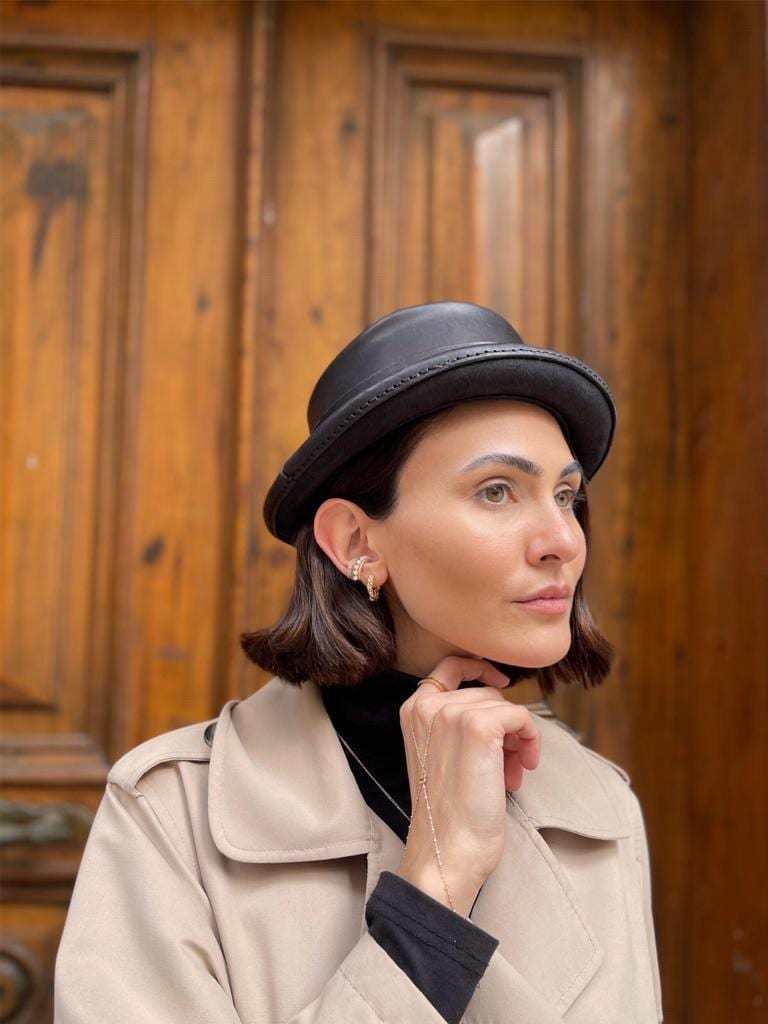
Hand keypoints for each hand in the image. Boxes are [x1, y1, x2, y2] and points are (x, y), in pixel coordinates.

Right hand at [396, 655, 540, 915]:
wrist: (447, 850)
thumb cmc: (447, 813)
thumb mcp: (438, 756)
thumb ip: (453, 724)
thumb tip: (500, 708)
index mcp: (412, 710)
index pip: (450, 666)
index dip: (480, 670)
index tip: (500, 685)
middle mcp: (428, 705)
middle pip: (486, 694)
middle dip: (504, 725)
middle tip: (509, 762)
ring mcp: (453, 713)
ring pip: (505, 707)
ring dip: (518, 738)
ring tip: (513, 772)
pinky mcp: (480, 727)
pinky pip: (521, 716)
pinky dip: (529, 740)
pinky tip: (522, 770)